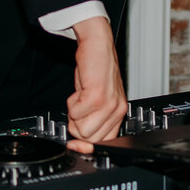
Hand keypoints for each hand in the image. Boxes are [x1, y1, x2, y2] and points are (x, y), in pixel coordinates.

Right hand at [66, 17, 127, 153]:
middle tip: (79, 106)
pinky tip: (79, 90)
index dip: (85, 144)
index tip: (74, 145)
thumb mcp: (98, 97)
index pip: (104, 142)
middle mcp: (116, 111)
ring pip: (81, 129)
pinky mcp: (97, 96)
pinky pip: (75, 112)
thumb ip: (94, 117)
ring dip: (73, 114)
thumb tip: (80, 138)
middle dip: (76, 124)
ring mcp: (108, 105)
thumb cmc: (95, 69)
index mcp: (118, 114)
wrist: (98, 45)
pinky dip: (71, 103)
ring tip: (80, 97)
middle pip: (89, 138)